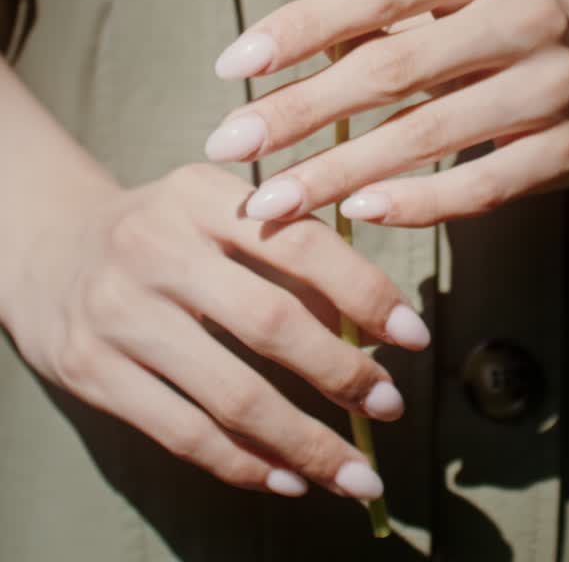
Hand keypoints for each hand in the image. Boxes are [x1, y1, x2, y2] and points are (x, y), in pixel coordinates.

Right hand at [4, 161, 429, 500]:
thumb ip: (285, 253)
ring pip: (231, 394)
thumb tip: (369, 327)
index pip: (300, 242)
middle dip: (341, 373)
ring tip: (356, 473)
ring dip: (306, 442)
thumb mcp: (214, 214)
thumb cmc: (160, 234)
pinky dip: (246, 465)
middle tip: (389, 405)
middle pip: (270, 322)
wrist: (50, 250)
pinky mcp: (93, 370)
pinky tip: (290, 478)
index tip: (414, 334)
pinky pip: (184, 433)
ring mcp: (120, 312)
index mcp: (200, 195)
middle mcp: (156, 247)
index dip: (366, 291)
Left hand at [208, 0, 568, 225]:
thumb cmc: (486, 27)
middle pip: (392, 68)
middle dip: (300, 112)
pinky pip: (481, 184)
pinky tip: (356, 213)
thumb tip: (255, 68)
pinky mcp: (568, 148)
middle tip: (229, 144)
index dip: (298, 28)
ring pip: (427, 133)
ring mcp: (552, 82)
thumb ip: (366, 24)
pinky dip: (415, 203)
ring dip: (337, 172)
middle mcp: (522, 13)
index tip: (231, 68)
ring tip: (270, 201)